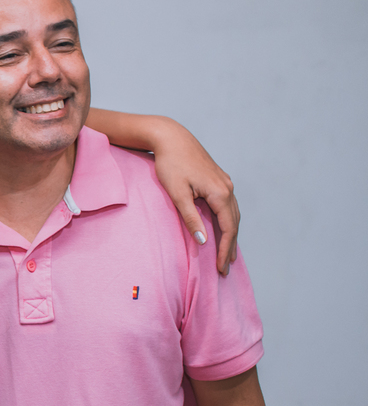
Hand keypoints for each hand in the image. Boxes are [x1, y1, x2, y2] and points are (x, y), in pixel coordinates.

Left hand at [150, 119, 239, 274]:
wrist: (171, 137)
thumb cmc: (170, 164)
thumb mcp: (177, 193)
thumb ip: (191, 217)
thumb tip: (203, 241)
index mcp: (220, 193)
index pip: (228, 229)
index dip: (225, 250)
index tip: (221, 268)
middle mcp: (228, 188)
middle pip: (234, 224)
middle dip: (230, 247)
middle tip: (225, 268)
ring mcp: (225, 182)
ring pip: (233, 215)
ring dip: (231, 235)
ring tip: (227, 255)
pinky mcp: (219, 179)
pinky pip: (228, 206)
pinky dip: (228, 222)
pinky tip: (223, 230)